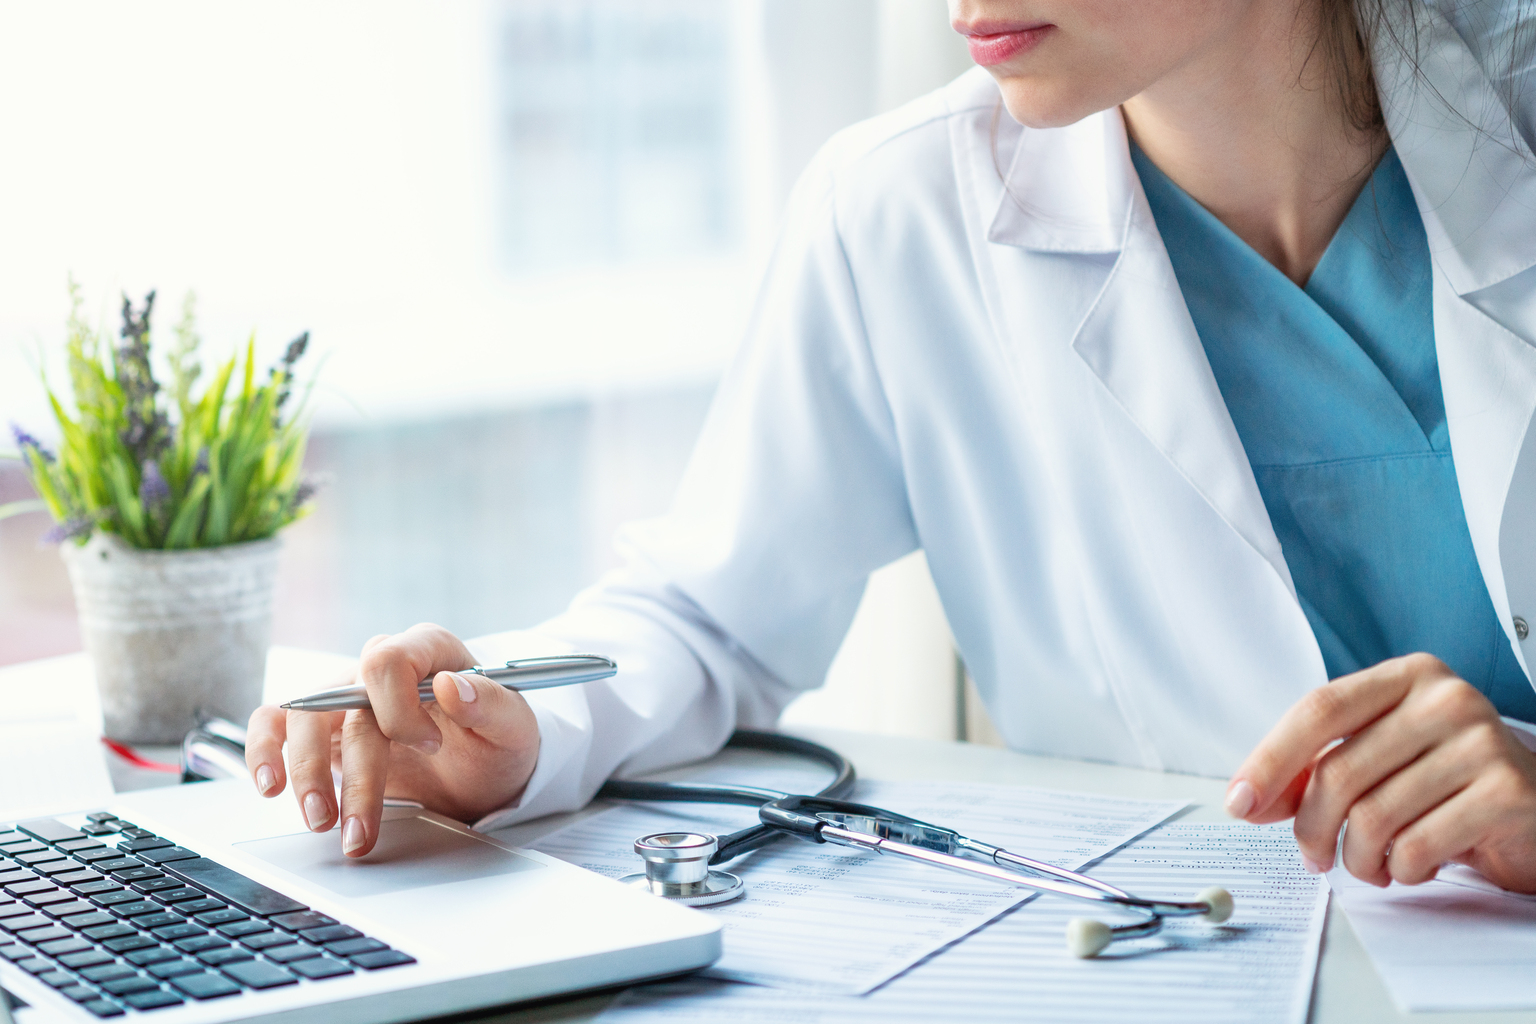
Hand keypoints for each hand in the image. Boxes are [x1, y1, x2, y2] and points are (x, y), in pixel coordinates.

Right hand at [244, 624, 540, 857]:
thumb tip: (451, 686)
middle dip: (353, 769)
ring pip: (303, 719)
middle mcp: (381, 670)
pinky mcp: (325, 731)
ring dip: (307, 775)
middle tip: (361, 822)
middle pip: (343, 701)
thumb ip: (489, 703)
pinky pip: (276, 725)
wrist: (485, 773)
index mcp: (429, 651)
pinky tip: (270, 785)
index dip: (398, 707)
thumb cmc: (498, 742)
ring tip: (321, 822)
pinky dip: (265, 751)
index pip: (388, 659)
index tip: (429, 746)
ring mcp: (347, 699)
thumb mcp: (513, 727)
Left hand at [1225, 652, 1535, 891]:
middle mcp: (1446, 698)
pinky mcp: (1506, 792)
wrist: (1534, 810)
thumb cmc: (1445, 783)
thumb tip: (1247, 801)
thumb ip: (1312, 772)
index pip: (1318, 709)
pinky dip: (1402, 869)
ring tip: (1371, 864)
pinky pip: (1418, 846)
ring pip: (1374, 816)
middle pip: (1339, 770)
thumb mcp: (1377, 761)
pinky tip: (1413, 866)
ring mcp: (1481, 742)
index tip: (1239, 802)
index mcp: (1406, 676)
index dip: (1270, 759)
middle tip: (1313, 856)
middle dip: (1311, 827)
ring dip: (1359, 858)